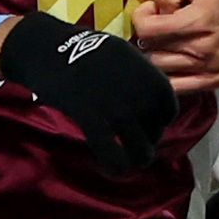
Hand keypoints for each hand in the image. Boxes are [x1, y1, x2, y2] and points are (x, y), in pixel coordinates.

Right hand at [0, 9, 176, 173]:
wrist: (50, 48)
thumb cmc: (83, 49)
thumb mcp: (123, 54)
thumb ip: (138, 75)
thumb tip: (146, 96)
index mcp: (147, 74)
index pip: (168, 107)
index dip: (162, 121)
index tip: (151, 126)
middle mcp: (137, 92)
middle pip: (154, 129)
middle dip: (148, 141)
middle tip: (139, 146)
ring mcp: (114, 106)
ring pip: (138, 146)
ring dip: (137, 158)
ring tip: (131, 163)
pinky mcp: (91, 117)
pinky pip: (110, 150)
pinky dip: (115, 164)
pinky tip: (113, 170)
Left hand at [133, 0, 218, 95]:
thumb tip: (154, 10)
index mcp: (198, 21)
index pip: (147, 31)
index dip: (141, 17)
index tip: (151, 10)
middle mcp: (201, 50)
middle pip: (150, 51)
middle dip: (149, 35)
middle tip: (161, 24)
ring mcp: (207, 69)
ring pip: (159, 70)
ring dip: (157, 54)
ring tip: (168, 40)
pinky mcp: (213, 81)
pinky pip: (175, 87)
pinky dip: (167, 76)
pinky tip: (172, 59)